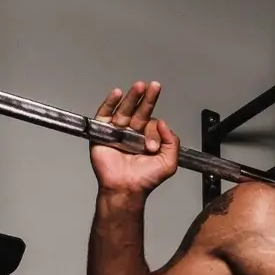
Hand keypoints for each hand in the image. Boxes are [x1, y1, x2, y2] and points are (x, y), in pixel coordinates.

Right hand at [90, 80, 179, 195]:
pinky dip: (109, 103)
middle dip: (147, 98)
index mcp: (146, 138)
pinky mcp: (102, 134)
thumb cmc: (146, 179)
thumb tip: (164, 122)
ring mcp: (117, 132)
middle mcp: (132, 133)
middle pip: (139, 110)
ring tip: (139, 86)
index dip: (154, 131)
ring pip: (124, 110)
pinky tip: (117, 93)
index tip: (152, 145)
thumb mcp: (169, 162)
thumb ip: (172, 142)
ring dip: (131, 97)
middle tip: (153, 85)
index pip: (152, 124)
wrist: (126, 189)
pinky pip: (104, 115)